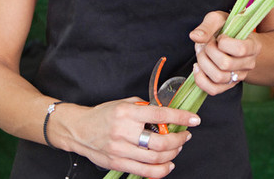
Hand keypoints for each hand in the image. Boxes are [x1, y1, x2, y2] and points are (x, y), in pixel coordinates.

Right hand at [60, 98, 199, 177]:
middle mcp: (123, 132)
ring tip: (177, 148)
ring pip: (155, 158)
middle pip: (160, 142)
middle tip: (185, 136)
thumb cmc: (104, 115)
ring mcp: (120, 150)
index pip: (160, 115)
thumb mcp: (125, 103)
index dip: (181, 118)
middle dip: (179, 140)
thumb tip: (167, 114)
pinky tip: (168, 164)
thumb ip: (145, 108)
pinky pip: (144, 171)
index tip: (194, 119)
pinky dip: (161, 170)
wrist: (79, 129)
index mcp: (127, 113)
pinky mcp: (118, 163)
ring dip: (172, 154)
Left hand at [189, 11, 261, 94]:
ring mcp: (239, 76)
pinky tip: (198, 67)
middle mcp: (249, 64)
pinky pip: (213, 90)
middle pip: (225, 64)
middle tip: (206, 44)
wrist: (231, 40)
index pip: (240, 49)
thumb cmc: (225, 28)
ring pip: (218, 77)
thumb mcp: (218, 19)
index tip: (221, 36)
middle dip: (208, 52)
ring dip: (203, 63)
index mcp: (253, 46)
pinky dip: (201, 79)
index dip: (224, 42)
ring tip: (202, 53)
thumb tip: (196, 37)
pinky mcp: (227, 85)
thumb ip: (207, 26)